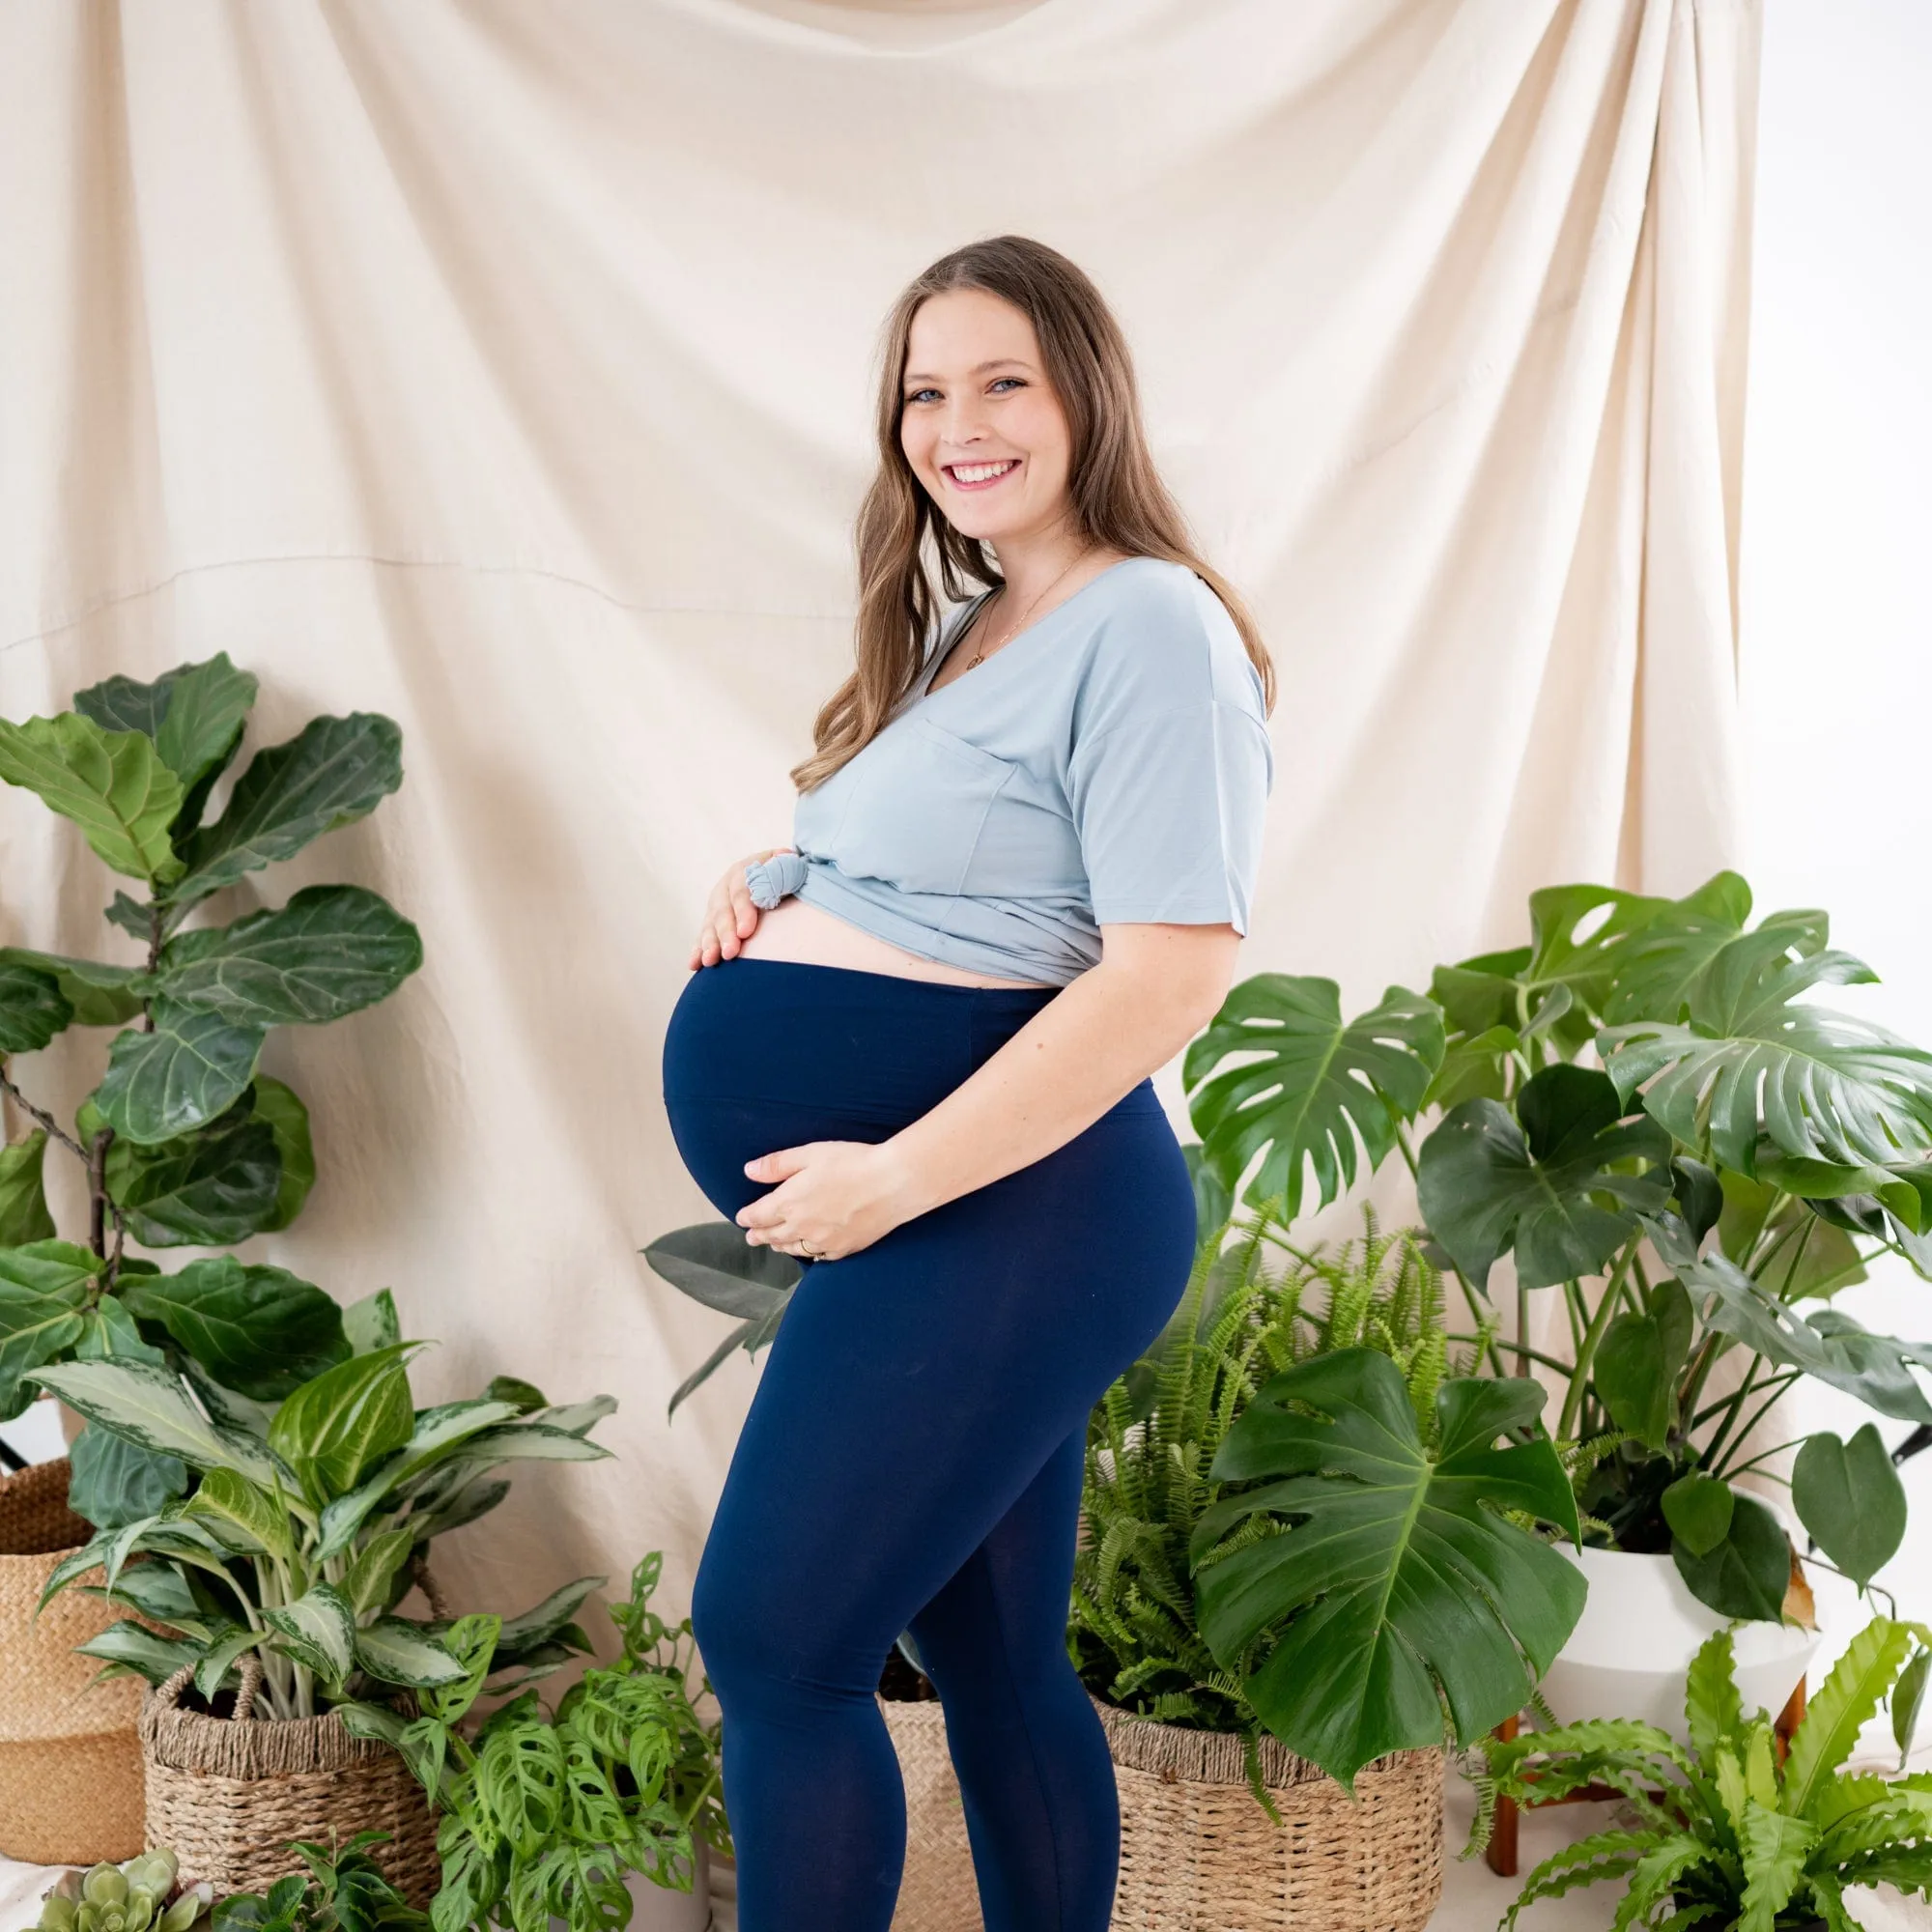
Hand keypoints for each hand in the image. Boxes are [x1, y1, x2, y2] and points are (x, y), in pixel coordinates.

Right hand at [691, 847, 793, 968]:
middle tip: (730, 953)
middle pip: (723, 910)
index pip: (742, 889)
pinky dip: (698, 950)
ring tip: (711, 961)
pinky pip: (703, 936)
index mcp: (747, 869)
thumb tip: (776, 870)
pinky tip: (694, 964)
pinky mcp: (713, 922)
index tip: (745, 932)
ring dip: (709, 944)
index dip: (743, 910)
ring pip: (711, 924)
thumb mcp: (791, 867)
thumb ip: (784, 870)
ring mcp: (718, 904)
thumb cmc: (792, 875)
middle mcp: (728, 886)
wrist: (782, 877)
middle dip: (725, 933)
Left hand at [735, 1139, 923, 1261]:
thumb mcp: (810, 1154)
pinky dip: (808, 1254)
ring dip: (780, 1245)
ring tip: (774, 1244)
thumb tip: (748, 1171)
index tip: (742, 1217)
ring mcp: (823, 1241)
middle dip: (759, 1235)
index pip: (758, 1215)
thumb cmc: (852, 1163)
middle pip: (772, 1235)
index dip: (747, 1217)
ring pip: (793, 1248)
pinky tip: (808, 1251)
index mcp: (789, 1202)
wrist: (893, 1183)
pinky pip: (818, 1257)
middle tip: (751, 1237)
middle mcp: (802, 1227)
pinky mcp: (844, 1249)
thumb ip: (777, 1165)